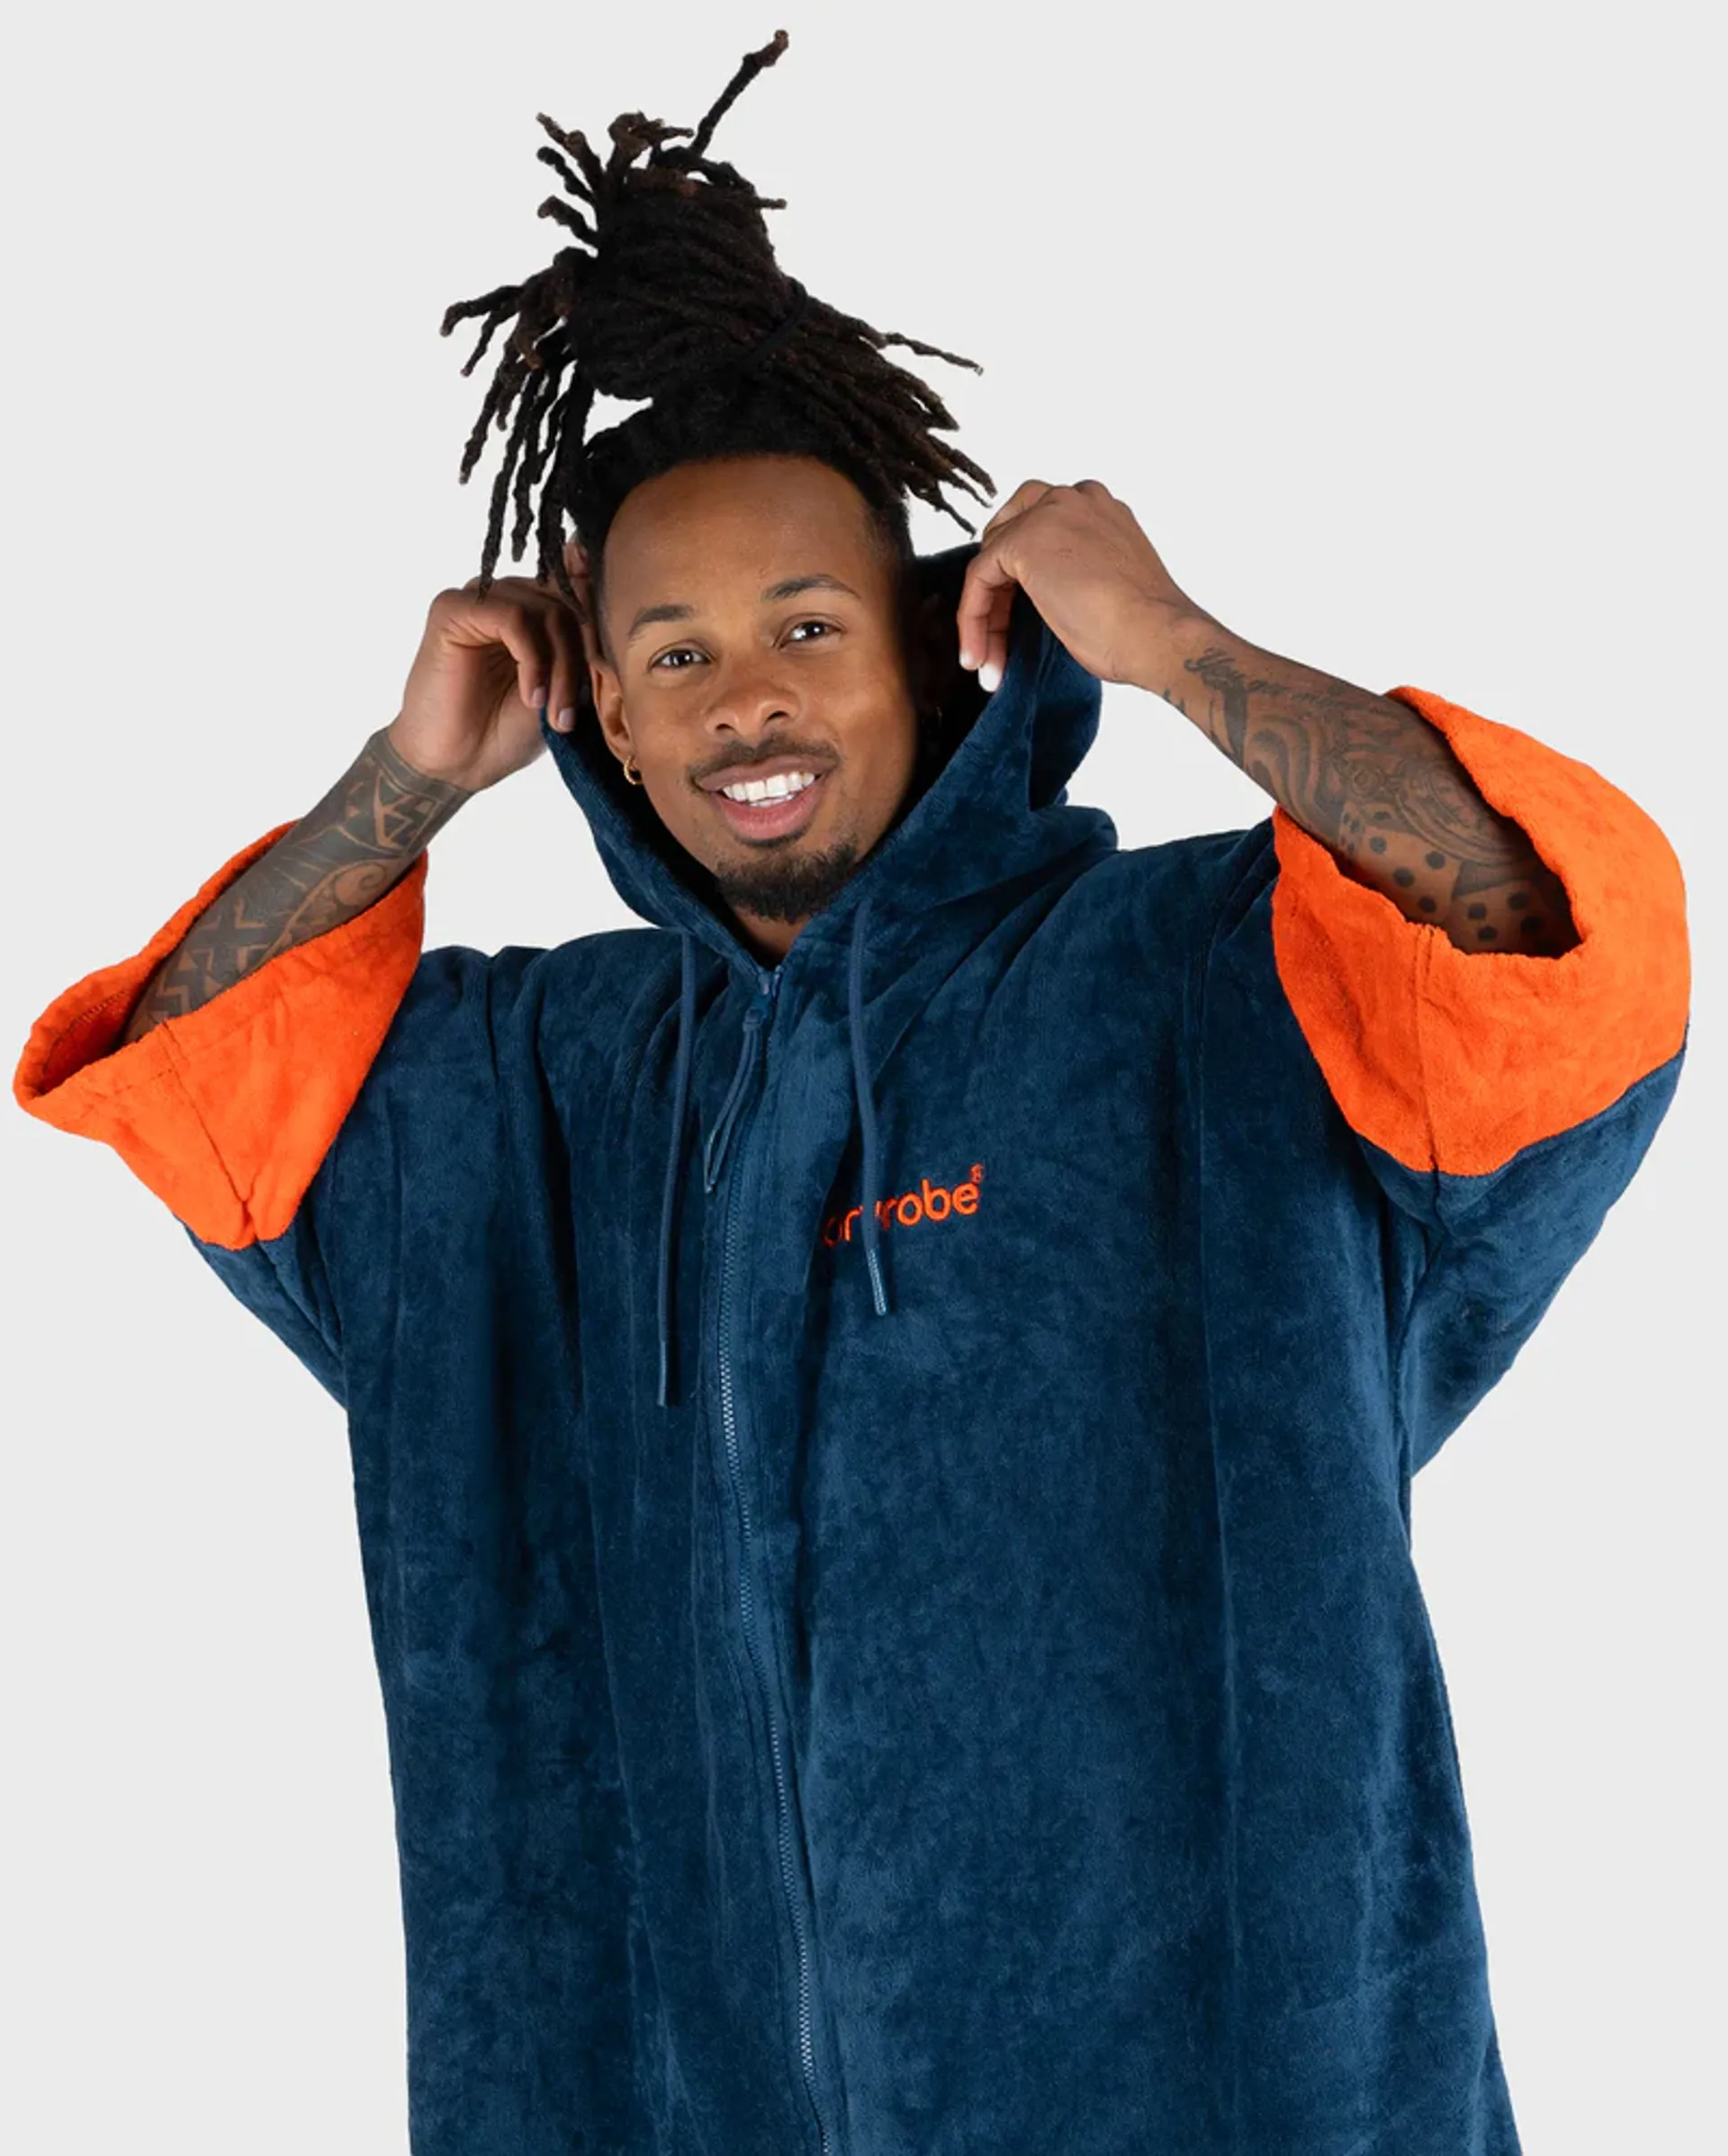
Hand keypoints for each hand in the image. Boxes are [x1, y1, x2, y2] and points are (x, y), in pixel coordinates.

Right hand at [385, 561, 590, 792]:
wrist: (459, 764)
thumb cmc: (508, 729)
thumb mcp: (565, 683)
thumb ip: (582, 636)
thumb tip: (595, 576)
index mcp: (532, 606)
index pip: (580, 592)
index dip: (597, 636)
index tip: (600, 682)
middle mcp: (505, 595)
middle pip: (568, 602)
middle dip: (580, 660)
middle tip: (570, 712)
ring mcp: (479, 598)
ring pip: (547, 610)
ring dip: (559, 667)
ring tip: (552, 712)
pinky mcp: (453, 608)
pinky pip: (514, 617)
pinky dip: (533, 660)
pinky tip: (530, 697)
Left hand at [954, 479, 1210, 693]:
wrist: (1156, 634)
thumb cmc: (1143, 627)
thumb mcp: (1105, 586)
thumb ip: (1072, 573)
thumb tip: (1044, 596)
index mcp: (1100, 509)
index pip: (1041, 531)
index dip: (1021, 584)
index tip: (1019, 631)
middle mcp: (1075, 499)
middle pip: (1010, 533)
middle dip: (998, 590)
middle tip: (997, 643)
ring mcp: (1049, 513)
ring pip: (993, 558)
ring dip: (984, 611)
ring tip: (987, 660)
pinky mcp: (1024, 541)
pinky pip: (979, 578)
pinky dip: (973, 618)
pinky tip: (978, 655)